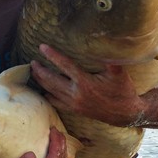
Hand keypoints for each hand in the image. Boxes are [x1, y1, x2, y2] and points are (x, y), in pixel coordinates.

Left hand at [30, 44, 146, 126]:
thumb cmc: (123, 91)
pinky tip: (43, 91)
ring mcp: (74, 103)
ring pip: (51, 92)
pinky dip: (48, 96)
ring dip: (41, 82)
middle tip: (32, 62)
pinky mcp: (75, 110)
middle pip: (51, 80)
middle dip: (40, 71)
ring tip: (33, 73)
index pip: (65, 66)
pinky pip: (56, 103)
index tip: (42, 47)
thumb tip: (108, 43)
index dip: (53, 55)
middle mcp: (76, 94)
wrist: (125, 113)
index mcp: (85, 82)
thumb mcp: (120, 74)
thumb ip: (112, 60)